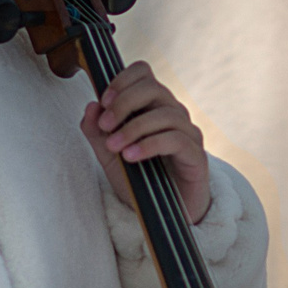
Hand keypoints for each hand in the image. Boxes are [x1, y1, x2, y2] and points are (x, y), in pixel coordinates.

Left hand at [81, 61, 211, 224]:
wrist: (163, 213)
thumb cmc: (140, 179)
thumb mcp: (108, 156)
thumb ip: (96, 132)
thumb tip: (91, 106)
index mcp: (152, 106)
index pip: (143, 73)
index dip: (122, 80)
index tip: (103, 101)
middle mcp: (172, 112)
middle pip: (153, 88)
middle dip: (124, 103)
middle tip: (105, 125)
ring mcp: (187, 133)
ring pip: (165, 114)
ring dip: (134, 128)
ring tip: (116, 147)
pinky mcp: (196, 155)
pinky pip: (176, 140)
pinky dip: (150, 145)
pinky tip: (131, 156)